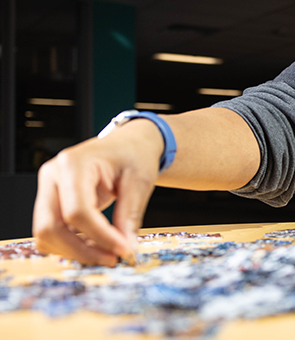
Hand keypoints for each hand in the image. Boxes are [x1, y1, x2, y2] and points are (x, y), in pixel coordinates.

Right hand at [32, 120, 161, 265]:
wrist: (128, 144)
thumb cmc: (133, 154)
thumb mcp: (139, 181)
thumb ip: (130, 215)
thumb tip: (126, 248)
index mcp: (73, 163)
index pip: (77, 211)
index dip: (100, 236)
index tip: (123, 250)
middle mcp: (53, 175)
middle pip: (51, 226)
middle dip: (82, 250)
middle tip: (113, 259)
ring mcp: (47, 189)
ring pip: (47, 234)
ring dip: (75, 251)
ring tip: (108, 252)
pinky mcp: (51, 202)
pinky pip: (52, 232)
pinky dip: (72, 245)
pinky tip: (97, 245)